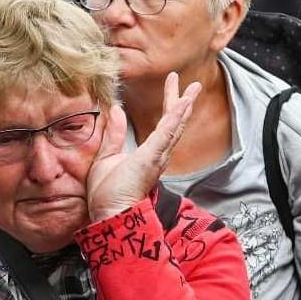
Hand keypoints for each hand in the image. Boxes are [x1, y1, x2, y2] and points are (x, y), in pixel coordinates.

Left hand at [86, 72, 200, 221]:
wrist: (109, 215)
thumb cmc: (107, 195)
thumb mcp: (106, 157)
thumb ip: (113, 134)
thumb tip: (116, 110)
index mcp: (149, 154)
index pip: (163, 125)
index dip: (169, 105)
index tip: (172, 85)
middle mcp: (158, 155)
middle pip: (175, 123)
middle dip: (182, 101)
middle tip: (192, 83)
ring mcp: (157, 157)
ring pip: (175, 126)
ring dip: (184, 104)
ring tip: (194, 87)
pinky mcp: (151, 158)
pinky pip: (166, 133)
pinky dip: (175, 116)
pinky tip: (183, 102)